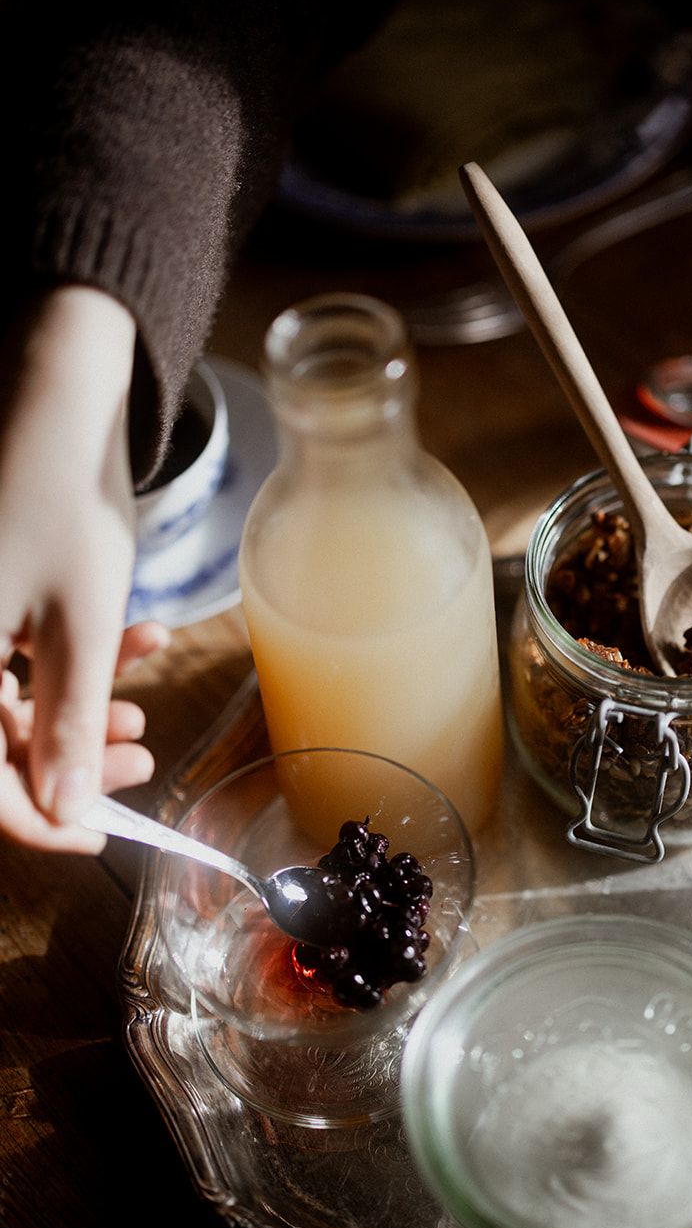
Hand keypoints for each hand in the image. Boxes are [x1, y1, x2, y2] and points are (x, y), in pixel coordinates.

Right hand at [0, 286, 163, 848]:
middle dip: (69, 762)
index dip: (37, 819)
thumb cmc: (60, 498)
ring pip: (11, 703)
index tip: (100, 835)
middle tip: (137, 762)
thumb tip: (67, 814)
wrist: (54, 392)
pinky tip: (135, 644)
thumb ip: (70, 722)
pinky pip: (17, 656)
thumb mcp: (79, 623)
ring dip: (79, 712)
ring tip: (142, 713)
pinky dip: (73, 662)